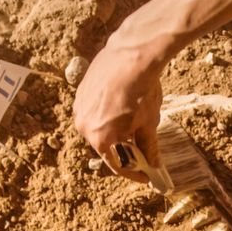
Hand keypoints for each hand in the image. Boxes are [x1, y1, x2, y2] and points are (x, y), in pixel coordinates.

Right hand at [73, 39, 163, 181]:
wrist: (132, 55)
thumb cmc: (141, 91)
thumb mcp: (148, 124)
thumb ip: (148, 147)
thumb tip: (152, 163)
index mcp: (99, 139)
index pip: (116, 165)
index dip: (133, 172)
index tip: (144, 175)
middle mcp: (83, 125)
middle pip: (106, 145)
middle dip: (124, 149)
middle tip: (141, 147)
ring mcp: (79, 106)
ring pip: (98, 127)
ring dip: (115, 129)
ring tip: (134, 122)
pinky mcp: (81, 91)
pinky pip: (94, 110)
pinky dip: (107, 113)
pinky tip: (123, 105)